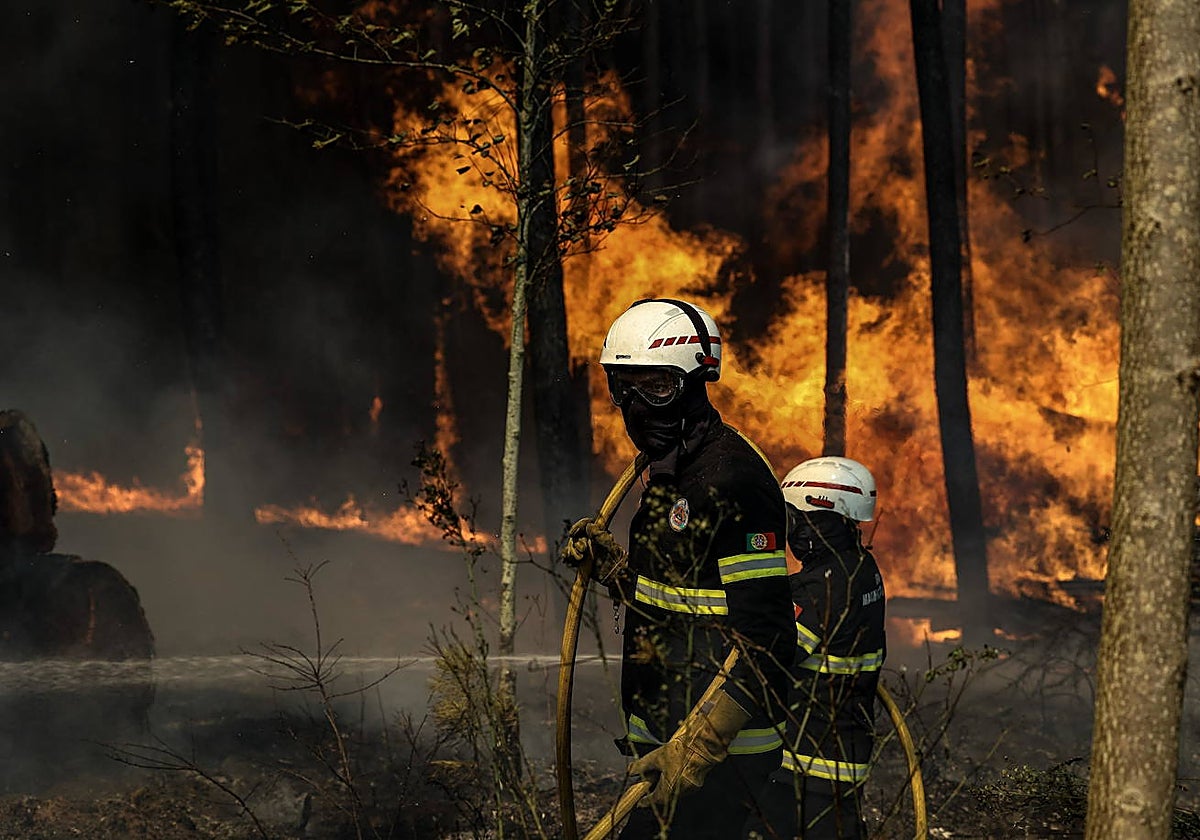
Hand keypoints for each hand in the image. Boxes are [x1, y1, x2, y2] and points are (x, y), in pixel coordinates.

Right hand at [560, 517, 628, 587]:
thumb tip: (590, 525)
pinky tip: (567, 560)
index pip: (585, 525)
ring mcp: (584, 549)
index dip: (578, 527)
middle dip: (576, 543)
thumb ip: (600, 536)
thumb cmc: (615, 559)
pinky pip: (570, 556)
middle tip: (582, 551)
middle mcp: (590, 540)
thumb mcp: (609, 546)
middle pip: (576, 536)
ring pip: (572, 546)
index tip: (573, 533)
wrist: (614, 575)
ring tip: (580, 558)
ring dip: (572, 551)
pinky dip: (567, 557)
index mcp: (598, 533)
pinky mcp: (580, 559)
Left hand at [628, 689, 749, 808]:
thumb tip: (631, 771)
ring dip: (667, 783)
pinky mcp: (696, 784)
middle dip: (656, 789)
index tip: (640, 801)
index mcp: (667, 790)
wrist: (702, 747)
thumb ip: (642, 765)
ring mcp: (689, 790)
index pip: (652, 800)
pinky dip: (677, 780)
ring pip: (674, 791)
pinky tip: (676, 768)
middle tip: (651, 779)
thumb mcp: (656, 757)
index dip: (644, 800)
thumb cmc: (680, 752)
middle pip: (663, 796)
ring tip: (664, 770)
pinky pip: (683, 786)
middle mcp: (679, 794)